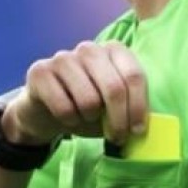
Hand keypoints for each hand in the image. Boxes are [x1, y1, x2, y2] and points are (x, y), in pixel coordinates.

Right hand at [2, 41, 148, 146]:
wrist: (45, 113)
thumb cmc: (87, 109)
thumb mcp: (114, 109)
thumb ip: (131, 108)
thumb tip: (147, 125)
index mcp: (113, 50)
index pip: (134, 76)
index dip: (139, 107)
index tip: (137, 131)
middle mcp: (89, 49)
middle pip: (114, 88)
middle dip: (119, 120)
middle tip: (117, 137)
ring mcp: (63, 58)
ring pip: (89, 99)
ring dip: (90, 119)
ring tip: (86, 118)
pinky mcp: (40, 72)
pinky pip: (64, 107)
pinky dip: (69, 121)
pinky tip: (67, 117)